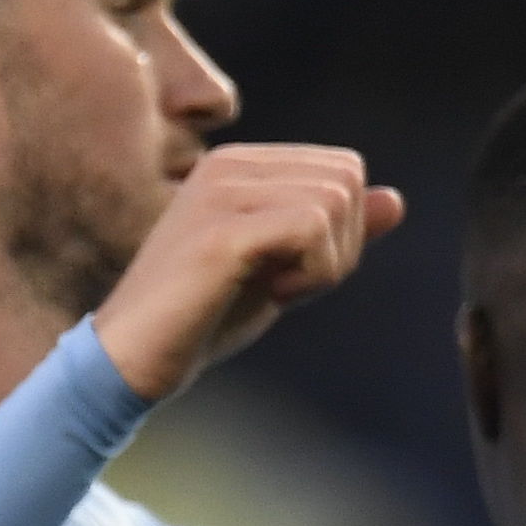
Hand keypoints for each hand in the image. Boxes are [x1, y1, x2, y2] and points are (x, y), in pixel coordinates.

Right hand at [92, 144, 406, 402]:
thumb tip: (395, 200)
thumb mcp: (281, 269)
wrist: (130, 361)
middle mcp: (229, 164)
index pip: (343, 170)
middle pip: (346, 180)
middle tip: (287, 284)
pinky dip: (312, 273)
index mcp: (239, 165)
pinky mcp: (222, 230)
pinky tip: (272, 295)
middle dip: (339, 246)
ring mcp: (222, 192)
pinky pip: (313, 227)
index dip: (340, 232)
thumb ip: (334, 231)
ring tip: (273, 289)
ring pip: (336, 201)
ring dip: (324, 264)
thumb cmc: (202, 319)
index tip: (290, 271)